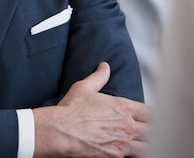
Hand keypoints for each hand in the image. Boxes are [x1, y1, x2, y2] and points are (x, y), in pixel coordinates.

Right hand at [32, 62, 151, 156]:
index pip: (149, 112)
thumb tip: (104, 66)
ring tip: (145, 142)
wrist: (62, 131)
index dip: (152, 115)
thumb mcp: (84, 87)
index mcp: (122, 107)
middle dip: (152, 130)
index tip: (151, 117)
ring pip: (147, 146)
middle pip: (152, 130)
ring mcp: (124, 143)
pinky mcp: (117, 156)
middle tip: (151, 131)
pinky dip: (137, 153)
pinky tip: (134, 151)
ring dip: (147, 143)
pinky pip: (136, 156)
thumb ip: (98, 77)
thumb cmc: (72, 110)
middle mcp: (127, 125)